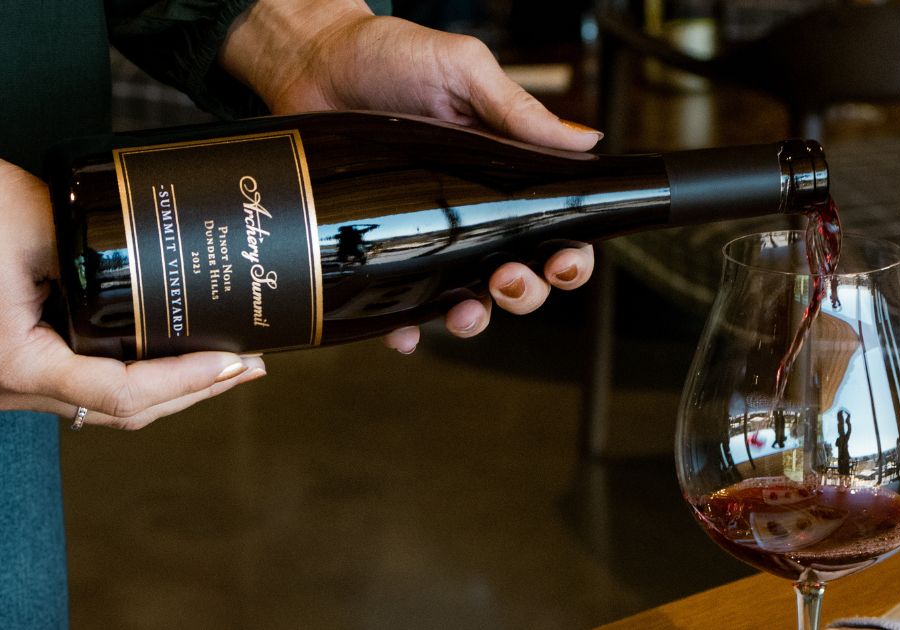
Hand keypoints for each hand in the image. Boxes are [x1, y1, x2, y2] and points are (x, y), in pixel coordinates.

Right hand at [0, 100, 264, 429]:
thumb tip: (176, 287)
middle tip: (252, 366)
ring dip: (166, 388)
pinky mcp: (12, 360)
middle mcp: (5, 387)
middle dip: (191, 391)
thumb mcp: (51, 227)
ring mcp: (5, 380)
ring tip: (227, 361)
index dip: (190, 381)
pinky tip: (172, 351)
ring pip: (105, 405)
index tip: (240, 362)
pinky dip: (131, 373)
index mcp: (11, 364)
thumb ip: (108, 266)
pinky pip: (84, 382)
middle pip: (121, 411)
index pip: (122, 392)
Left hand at [222, 0, 599, 352]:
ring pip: (467, 296)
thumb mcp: (463, 70)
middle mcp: (472, 209)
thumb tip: (586, 139)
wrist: (314, 61)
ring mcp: (427, 232)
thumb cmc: (390, 56)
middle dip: (526, 292)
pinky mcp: (380, 247)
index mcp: (506, 172)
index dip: (569, 256)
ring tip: (465, 310)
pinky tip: (407, 331)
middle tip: (508, 280)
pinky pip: (400, 302)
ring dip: (475, 317)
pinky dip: (408, 325)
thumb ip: (517, 110)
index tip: (562, 261)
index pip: (556, 226)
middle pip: (521, 273)